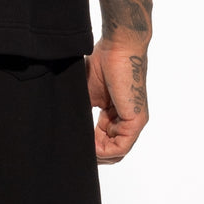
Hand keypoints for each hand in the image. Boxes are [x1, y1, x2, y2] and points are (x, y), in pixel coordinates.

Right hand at [85, 40, 147, 163]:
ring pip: (117, 151)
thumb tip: (68, 128)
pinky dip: (105, 151)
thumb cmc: (103, 63)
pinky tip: (91, 148)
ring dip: (98, 155)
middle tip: (76, 152)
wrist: (118, 48)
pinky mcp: (136, 120)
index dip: (90, 146)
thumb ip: (82, 113)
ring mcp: (133, 121)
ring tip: (82, 151)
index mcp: (115, 112)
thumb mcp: (87, 93)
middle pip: (111, 149)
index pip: (105, 139)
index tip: (74, 145)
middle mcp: (127, 119)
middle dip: (93, 154)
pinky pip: (122, 146)